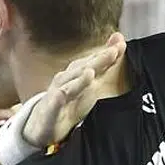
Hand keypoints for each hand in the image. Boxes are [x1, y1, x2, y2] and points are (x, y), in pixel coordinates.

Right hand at [20, 33, 126, 148]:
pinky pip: (54, 104)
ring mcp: (57, 93)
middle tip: (113, 51)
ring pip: (69, 85)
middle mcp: (66, 80)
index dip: (108, 53)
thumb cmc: (70, 101)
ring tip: (90, 72)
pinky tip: (62, 95)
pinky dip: (58, 99)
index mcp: (77, 73)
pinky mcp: (50, 110)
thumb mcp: (91, 84)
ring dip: (79, 79)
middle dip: (98, 60)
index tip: (122, 45)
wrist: (42, 122)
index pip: (95, 61)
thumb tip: (120, 42)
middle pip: (83, 69)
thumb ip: (105, 65)